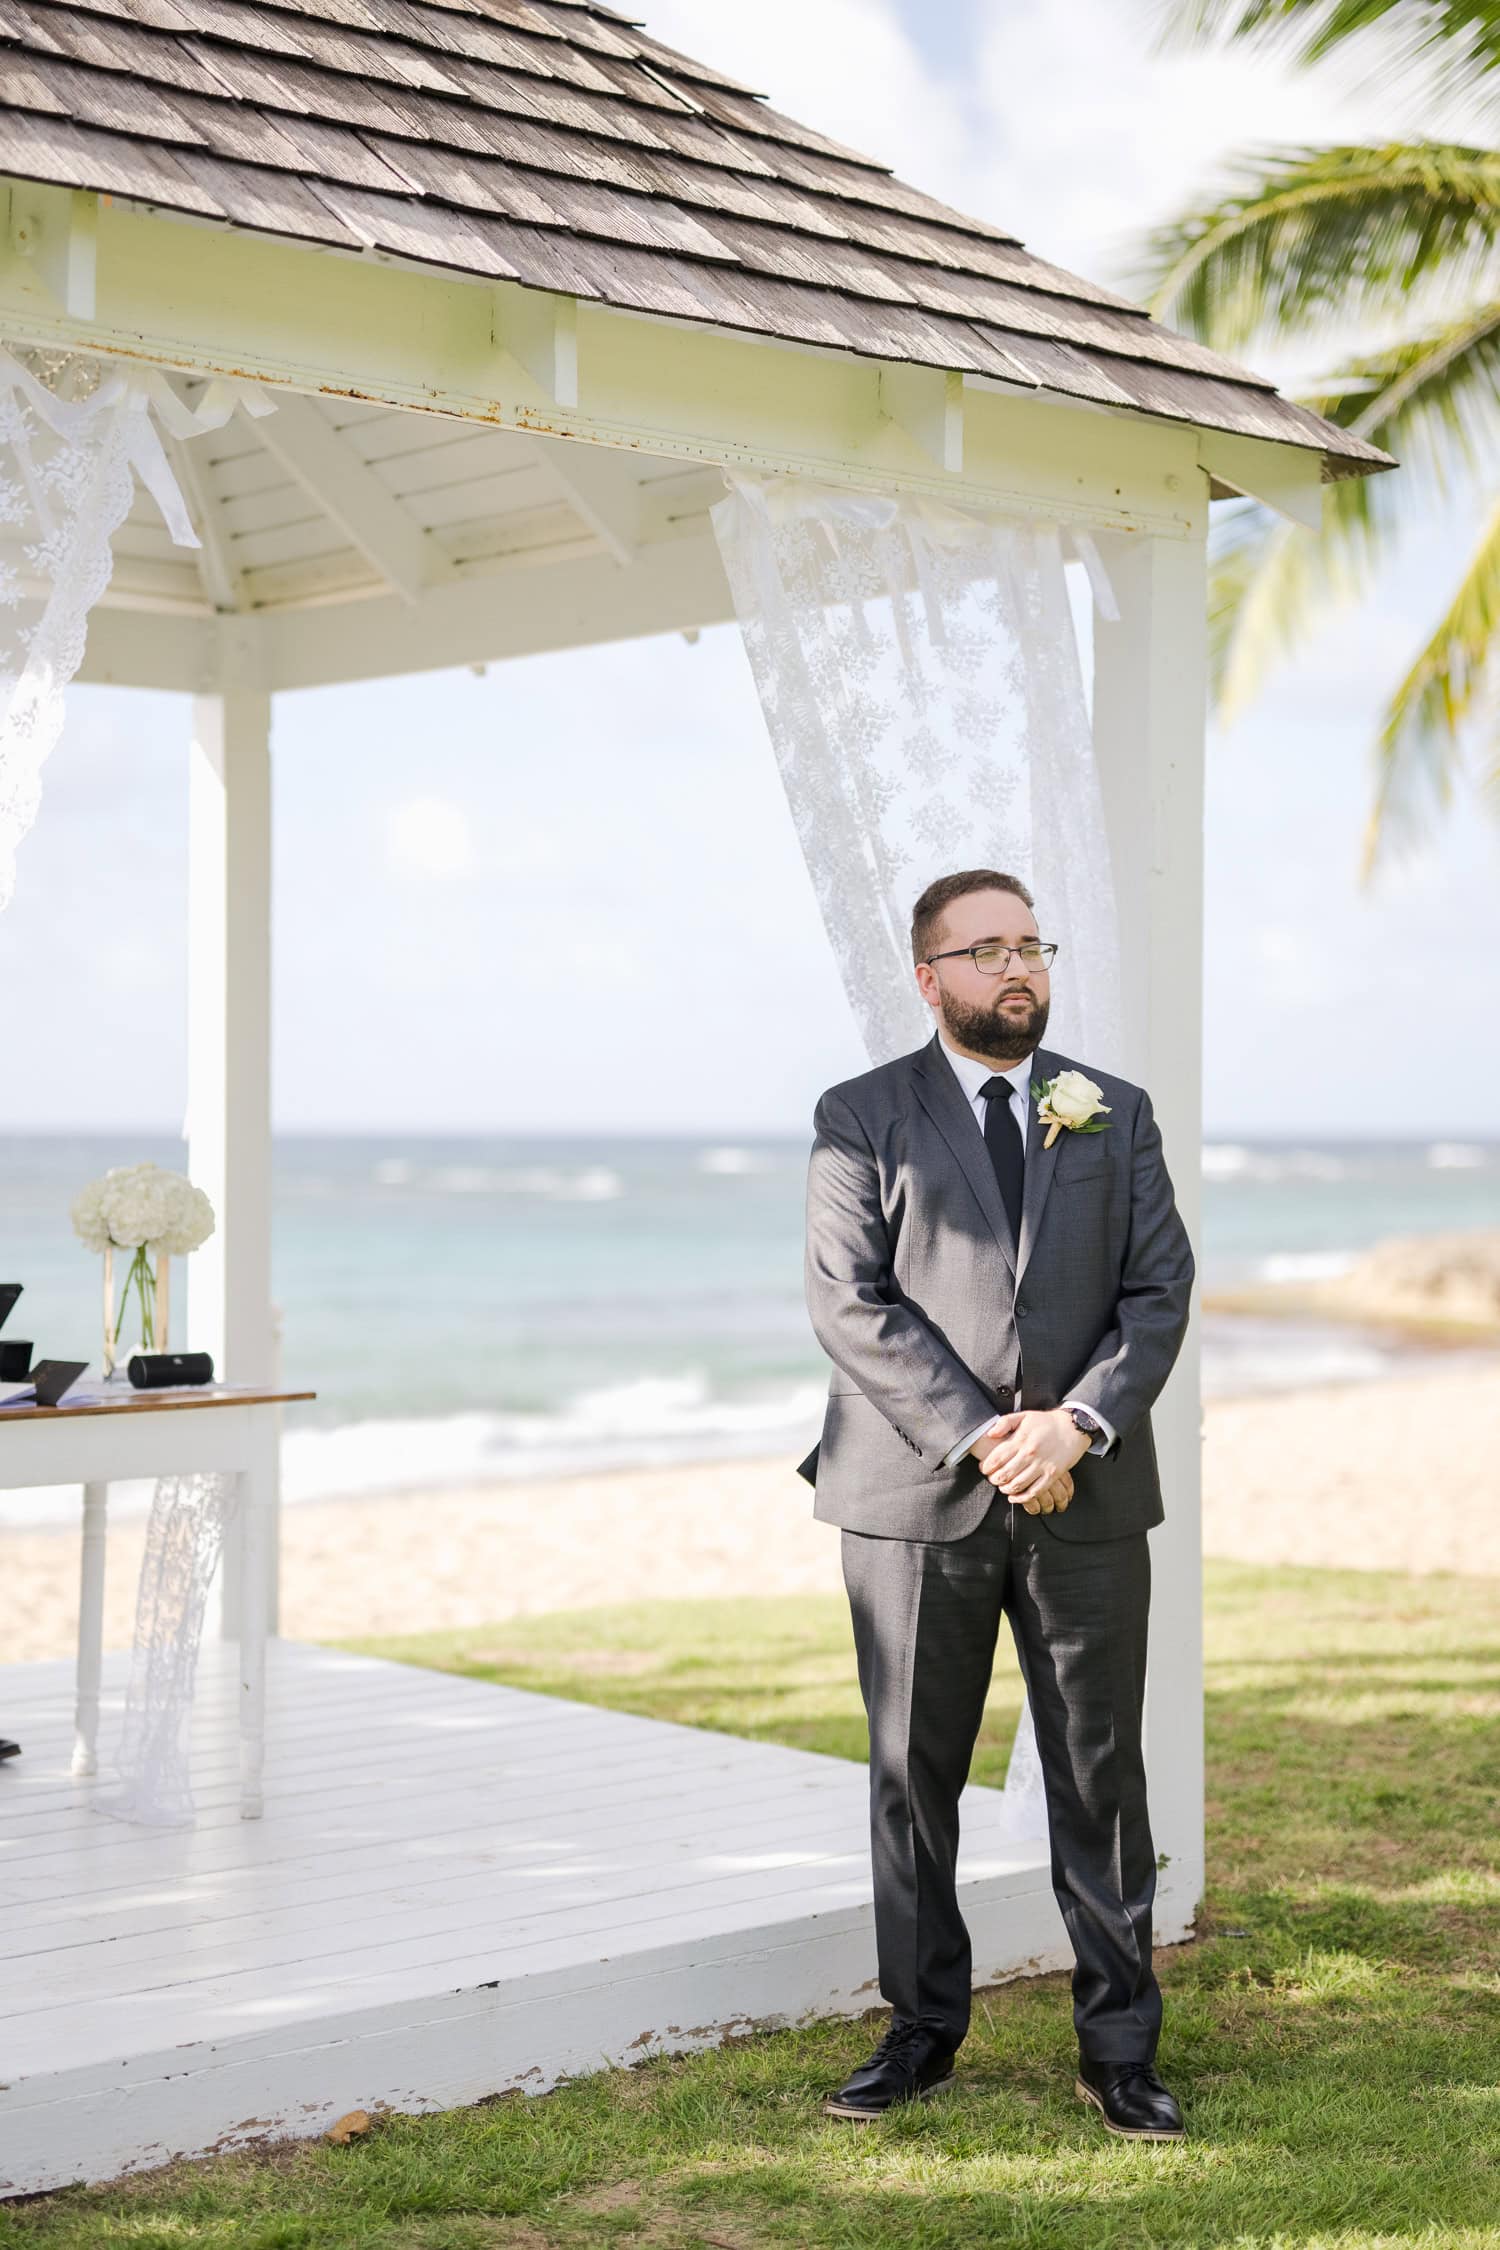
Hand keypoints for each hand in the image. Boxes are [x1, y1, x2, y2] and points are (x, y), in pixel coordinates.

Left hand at [970, 1408, 1089, 1513]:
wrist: (1073, 1427)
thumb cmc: (1047, 1422)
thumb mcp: (1024, 1415)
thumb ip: (1004, 1422)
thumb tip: (989, 1434)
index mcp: (1021, 1439)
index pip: (997, 1458)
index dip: (987, 1466)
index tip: (984, 1469)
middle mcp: (1030, 1453)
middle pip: (1005, 1474)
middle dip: (994, 1480)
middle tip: (992, 1479)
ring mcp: (1042, 1465)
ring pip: (1018, 1485)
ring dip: (1006, 1489)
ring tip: (1002, 1487)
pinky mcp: (1052, 1475)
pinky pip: (1035, 1492)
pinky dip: (1022, 1498)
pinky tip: (1015, 1497)